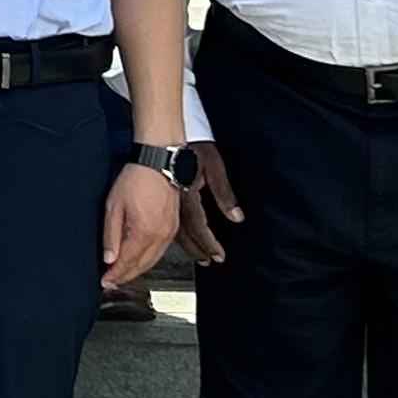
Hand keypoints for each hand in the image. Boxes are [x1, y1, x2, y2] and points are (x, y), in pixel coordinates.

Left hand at [102, 161, 179, 287]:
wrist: (159, 163)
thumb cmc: (136, 178)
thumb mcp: (114, 206)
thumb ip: (111, 235)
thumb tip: (109, 259)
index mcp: (144, 232)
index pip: (128, 263)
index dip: (115, 275)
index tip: (105, 282)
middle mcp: (161, 236)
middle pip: (142, 266)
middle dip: (125, 277)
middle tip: (111, 282)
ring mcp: (170, 232)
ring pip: (152, 261)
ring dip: (137, 270)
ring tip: (121, 274)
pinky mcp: (174, 227)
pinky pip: (160, 251)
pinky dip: (148, 259)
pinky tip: (138, 259)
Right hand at [176, 140, 244, 264]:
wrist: (168, 135)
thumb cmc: (193, 148)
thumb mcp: (214, 168)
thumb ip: (225, 195)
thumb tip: (236, 217)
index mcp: (188, 197)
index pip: (199, 227)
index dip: (209, 244)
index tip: (218, 256)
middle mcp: (175, 203)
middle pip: (185, 235)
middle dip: (198, 250)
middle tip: (207, 261)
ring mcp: (166, 201)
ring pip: (174, 230)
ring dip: (187, 244)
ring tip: (197, 254)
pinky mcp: (162, 198)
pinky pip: (168, 221)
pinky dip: (176, 233)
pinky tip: (180, 237)